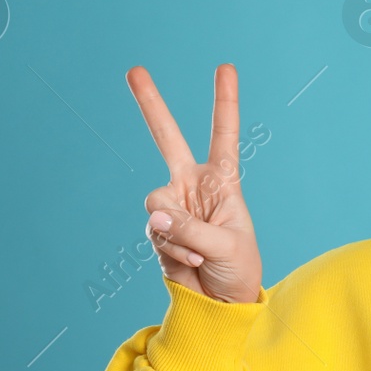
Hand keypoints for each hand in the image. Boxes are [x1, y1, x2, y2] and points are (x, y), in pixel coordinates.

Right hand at [127, 63, 262, 302]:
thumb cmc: (237, 269)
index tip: (226, 68)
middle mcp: (193, 185)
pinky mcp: (157, 229)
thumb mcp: (226, 247)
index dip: (225, 102)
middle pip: (167, 138)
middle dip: (150, 104)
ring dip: (178, 234)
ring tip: (200, 254)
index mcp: (223, 181)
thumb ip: (190, 229)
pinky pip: (156, 233)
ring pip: (157, 204)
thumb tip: (154, 216)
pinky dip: (174, 251)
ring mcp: (172, 206)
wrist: (219, 303)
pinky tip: (191, 263)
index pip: (224, 135)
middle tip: (133, 69)